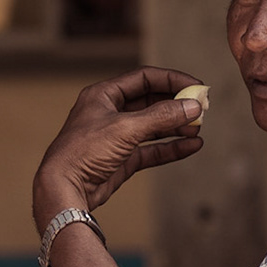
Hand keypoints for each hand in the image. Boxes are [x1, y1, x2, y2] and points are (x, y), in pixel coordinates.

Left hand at [32, 67, 205, 228]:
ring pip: (153, 126)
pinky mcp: (121, 159)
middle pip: (151, 102)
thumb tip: (192, 105)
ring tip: (198, 128)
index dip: (172, 80)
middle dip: (176, 105)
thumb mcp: (126, 128)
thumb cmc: (84, 152)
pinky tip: (192, 146)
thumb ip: (161, 116)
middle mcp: (110, 112)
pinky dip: (171, 147)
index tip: (196, 86)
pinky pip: (152, 149)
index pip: (144, 78)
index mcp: (104, 95)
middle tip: (202, 109)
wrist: (64, 188)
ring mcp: (116, 137)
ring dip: (176, 126)